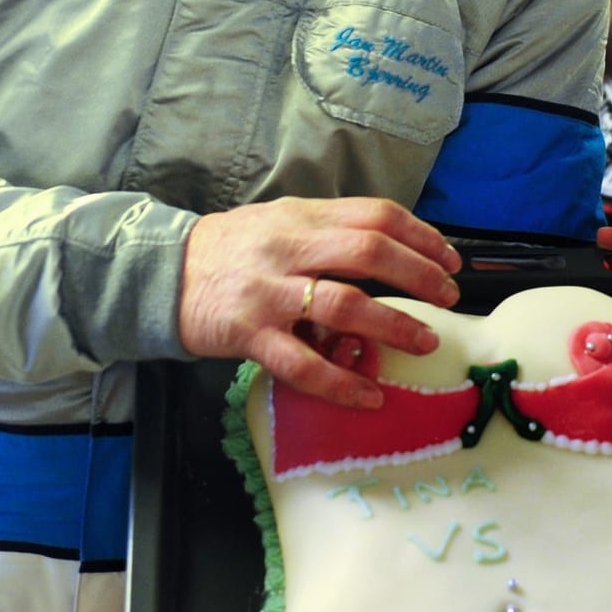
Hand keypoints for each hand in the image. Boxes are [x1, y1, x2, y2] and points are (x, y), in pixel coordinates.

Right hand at [178, 198, 462, 409]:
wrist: (161, 274)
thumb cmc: (231, 250)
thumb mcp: (279, 222)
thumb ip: (328, 232)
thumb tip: (391, 249)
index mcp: (302, 217)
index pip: (375, 215)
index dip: (420, 236)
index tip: (450, 258)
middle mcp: (289, 248)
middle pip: (368, 252)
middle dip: (419, 275)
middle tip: (448, 296)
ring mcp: (269, 293)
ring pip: (343, 306)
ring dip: (393, 325)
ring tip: (424, 340)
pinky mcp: (249, 335)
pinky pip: (302, 364)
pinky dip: (341, 383)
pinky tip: (368, 396)